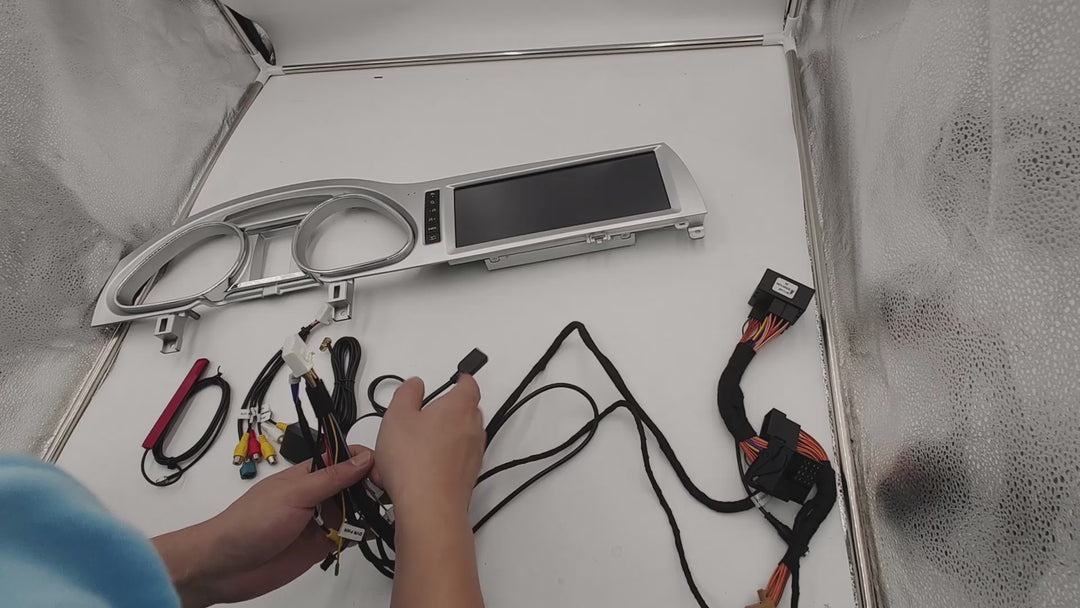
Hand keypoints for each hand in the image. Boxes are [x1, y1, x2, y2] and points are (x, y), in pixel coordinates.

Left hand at [153, 446, 372, 606]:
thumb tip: (363, 458)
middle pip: (355, 484)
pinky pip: (349, 536)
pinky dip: (361, 534)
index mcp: (308, 474)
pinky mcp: (321, 545)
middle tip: (387, 494)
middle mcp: (317, 495)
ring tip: (384, 514)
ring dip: (369, 511)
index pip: (344, 458)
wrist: (225, 566)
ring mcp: (320, 521)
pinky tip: (369, 533)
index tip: (380, 470)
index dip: (364, 460)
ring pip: (355, 510)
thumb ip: (331, 478)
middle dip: (372, 486)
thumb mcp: (294, 494)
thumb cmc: (249, 523)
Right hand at [374, 376, 483, 519]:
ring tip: (406, 449)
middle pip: (465, 411)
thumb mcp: (397, 416)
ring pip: (458, 438)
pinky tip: (409, 471)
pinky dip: (435, 461)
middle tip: (423, 413)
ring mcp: (472, 455)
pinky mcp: (466, 477)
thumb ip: (407, 393)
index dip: (460, 378)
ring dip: (439, 438)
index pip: (469, 383)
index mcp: (460, 406)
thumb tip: (415, 385)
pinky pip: (452, 461)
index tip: (453, 378)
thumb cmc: (415, 462)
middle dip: (446, 410)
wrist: (429, 507)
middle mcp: (473, 429)